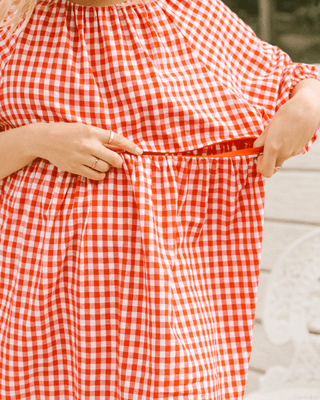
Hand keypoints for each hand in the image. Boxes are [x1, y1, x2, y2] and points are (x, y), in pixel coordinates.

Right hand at [28, 122, 142, 179]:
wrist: (45, 139)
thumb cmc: (67, 132)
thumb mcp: (85, 129)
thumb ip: (101, 138)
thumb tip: (119, 148)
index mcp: (92, 132)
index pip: (116, 139)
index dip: (130, 146)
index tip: (140, 152)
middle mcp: (88, 145)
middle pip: (115, 159)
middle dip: (119, 162)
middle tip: (117, 162)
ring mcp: (82, 158)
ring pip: (105, 168)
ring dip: (107, 168)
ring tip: (100, 163)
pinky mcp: (76, 168)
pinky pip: (95, 176)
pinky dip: (100, 175)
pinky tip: (96, 170)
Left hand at [253, 93, 319, 177]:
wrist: (305, 110)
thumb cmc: (284, 116)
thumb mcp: (267, 129)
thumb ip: (259, 143)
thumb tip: (255, 151)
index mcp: (273, 148)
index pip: (265, 172)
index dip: (260, 166)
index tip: (259, 155)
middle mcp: (284, 154)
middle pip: (272, 168)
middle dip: (267, 162)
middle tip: (265, 150)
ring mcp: (293, 153)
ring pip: (280, 160)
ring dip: (276, 154)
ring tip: (278, 137)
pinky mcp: (299, 150)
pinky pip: (288, 154)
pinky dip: (284, 149)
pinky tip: (286, 136)